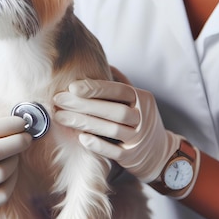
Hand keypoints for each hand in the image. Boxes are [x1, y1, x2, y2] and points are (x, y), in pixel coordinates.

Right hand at [0, 117, 31, 218]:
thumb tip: (7, 126)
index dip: (8, 125)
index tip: (22, 123)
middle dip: (18, 142)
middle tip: (27, 138)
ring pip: (3, 172)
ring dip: (15, 162)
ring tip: (15, 157)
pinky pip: (2, 193)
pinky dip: (11, 181)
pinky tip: (10, 175)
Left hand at [53, 79, 180, 182]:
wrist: (160, 152)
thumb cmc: (139, 118)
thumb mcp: (136, 98)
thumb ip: (120, 81)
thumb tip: (101, 61)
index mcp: (142, 99)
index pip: (119, 90)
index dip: (96, 88)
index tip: (71, 87)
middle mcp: (143, 118)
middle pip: (114, 110)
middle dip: (84, 105)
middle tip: (59, 100)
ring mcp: (139, 139)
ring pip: (112, 130)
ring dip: (84, 123)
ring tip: (60, 117)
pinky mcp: (132, 157)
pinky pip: (114, 152)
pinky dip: (97, 145)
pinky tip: (80, 138)